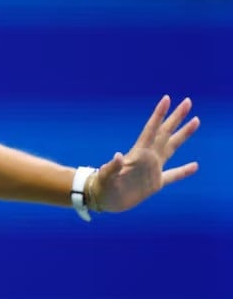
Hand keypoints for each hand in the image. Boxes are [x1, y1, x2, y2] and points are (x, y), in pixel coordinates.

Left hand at [91, 95, 199, 212]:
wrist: (103, 199)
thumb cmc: (102, 186)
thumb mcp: (105, 176)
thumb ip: (112, 167)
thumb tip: (118, 156)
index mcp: (138, 154)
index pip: (151, 129)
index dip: (159, 114)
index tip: (167, 99)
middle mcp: (148, 157)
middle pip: (166, 132)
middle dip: (177, 117)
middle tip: (187, 101)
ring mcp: (153, 169)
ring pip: (172, 147)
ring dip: (183, 134)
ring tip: (195, 120)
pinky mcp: (155, 183)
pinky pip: (173, 175)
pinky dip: (184, 171)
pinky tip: (194, 166)